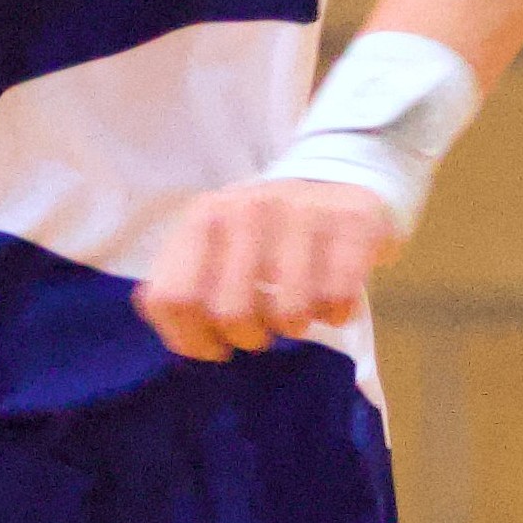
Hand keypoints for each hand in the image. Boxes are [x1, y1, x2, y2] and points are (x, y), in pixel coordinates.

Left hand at [136, 178, 399, 362]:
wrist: (338, 177)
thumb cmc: (266, 232)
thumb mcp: (213, 243)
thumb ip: (181, 281)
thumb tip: (169, 323)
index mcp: (203, 217)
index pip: (172, 299)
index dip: (190, 339)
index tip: (214, 344)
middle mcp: (249, 208)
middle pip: (231, 313)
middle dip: (249, 337)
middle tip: (262, 328)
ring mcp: (302, 212)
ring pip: (289, 313)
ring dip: (295, 327)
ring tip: (298, 312)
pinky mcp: (353, 223)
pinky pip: (338, 300)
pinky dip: (336, 314)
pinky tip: (332, 300)